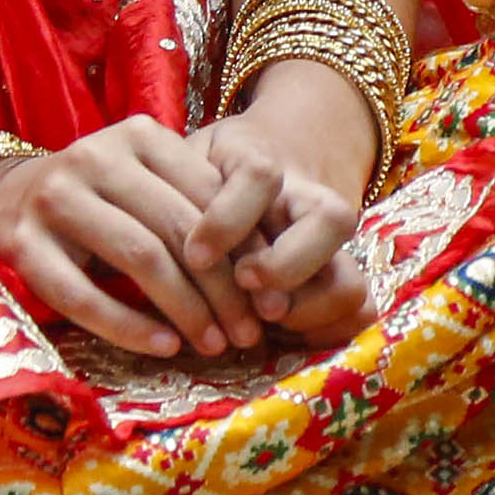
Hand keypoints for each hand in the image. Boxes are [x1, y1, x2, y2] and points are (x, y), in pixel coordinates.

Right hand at [0, 115, 283, 358]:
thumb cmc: (94, 202)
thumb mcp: (144, 186)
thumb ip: (194, 208)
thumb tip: (267, 270)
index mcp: (137, 136)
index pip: (207, 195)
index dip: (246, 251)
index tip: (270, 300)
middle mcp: (95, 155)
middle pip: (178, 228)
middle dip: (222, 289)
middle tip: (248, 335)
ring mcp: (54, 196)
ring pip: (139, 257)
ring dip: (185, 309)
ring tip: (212, 345)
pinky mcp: (21, 241)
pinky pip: (83, 293)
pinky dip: (129, 325)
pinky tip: (162, 347)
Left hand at [184, 107, 369, 339]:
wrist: (267, 158)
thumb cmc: (205, 174)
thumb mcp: (184, 164)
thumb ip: (168, 193)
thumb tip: (136, 250)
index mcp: (259, 161)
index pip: (259, 175)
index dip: (228, 220)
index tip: (196, 254)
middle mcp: (308, 200)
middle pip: (330, 220)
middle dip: (284, 267)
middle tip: (244, 289)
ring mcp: (331, 249)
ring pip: (350, 279)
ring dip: (306, 311)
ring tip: (259, 322)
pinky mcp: (345, 278)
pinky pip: (358, 312)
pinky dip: (325, 332)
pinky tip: (281, 336)